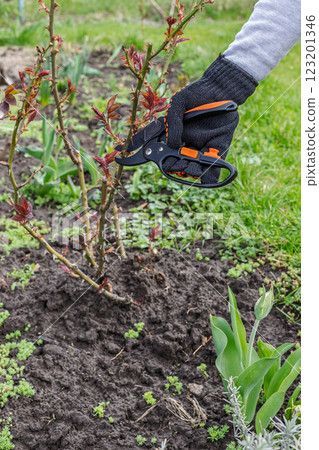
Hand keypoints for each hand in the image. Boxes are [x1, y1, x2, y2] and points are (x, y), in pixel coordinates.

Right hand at [163, 55, 257, 183]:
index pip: (167, 155)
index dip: (164, 162)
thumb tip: (172, 145)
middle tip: (179, 164)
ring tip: (191, 169)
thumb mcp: (178, 105)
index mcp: (177, 137)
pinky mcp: (218, 148)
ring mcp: (203, 148)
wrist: (219, 88)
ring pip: (196, 167)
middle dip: (178, 168)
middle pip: (181, 164)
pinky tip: (205, 179)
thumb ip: (172, 123)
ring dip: (192, 172)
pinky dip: (210, 176)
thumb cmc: (196, 95)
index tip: (161, 162)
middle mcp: (189, 145)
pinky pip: (214, 165)